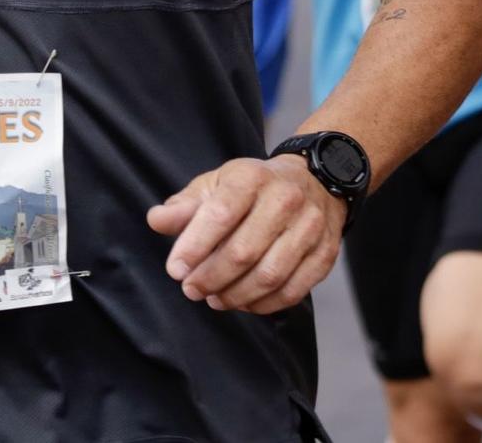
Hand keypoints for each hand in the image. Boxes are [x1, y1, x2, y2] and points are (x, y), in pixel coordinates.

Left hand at [145, 154, 341, 313]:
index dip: (195, 246)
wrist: (315, 180)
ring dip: (235, 295)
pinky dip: (264, 305)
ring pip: (269, 276)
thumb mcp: (217, 184)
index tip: (176, 270)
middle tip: (192, 290)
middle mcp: (285, 200)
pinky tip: (244, 303)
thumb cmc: (255, 186)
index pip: (220, 214)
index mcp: (252, 178)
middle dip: (211, 277)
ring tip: (214, 299)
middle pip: (243, 251)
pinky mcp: (325, 254)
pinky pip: (292, 291)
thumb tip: (157, 221)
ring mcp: (310, 228)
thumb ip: (185, 205)